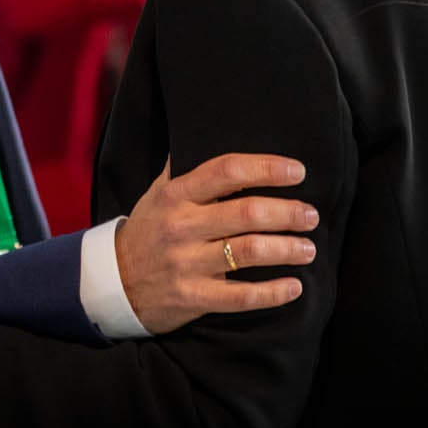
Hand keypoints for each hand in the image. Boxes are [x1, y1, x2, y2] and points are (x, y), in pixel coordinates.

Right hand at [114, 153, 317, 332]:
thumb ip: (183, 167)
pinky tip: (294, 287)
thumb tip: (208, 130)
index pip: (227, 171)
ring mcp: (187, 264)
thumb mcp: (157, 193)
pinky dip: (273, 293)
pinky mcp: (194, 297)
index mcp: (177, 195)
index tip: (297, 171)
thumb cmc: (148, 231)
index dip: (267, 168)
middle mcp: (182, 226)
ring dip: (287, 249)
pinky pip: (241, 296)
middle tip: (311, 215)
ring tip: (308, 248)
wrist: (115, 283)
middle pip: (247, 213)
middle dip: (288, 212)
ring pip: (249, 252)